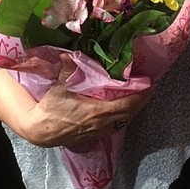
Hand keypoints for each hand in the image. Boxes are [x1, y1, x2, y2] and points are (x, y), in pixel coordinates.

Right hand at [0, 53, 151, 147]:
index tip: (150, 86)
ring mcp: (98, 131)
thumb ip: (67, 69)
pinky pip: (115, 126)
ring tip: (142, 98)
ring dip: (134, 110)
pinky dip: (124, 117)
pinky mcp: (94, 135)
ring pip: (123, 121)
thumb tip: (68, 53)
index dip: (141, 96)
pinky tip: (125, 110)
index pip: (126, 105)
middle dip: (142, 102)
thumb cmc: (50, 109)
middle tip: (150, 89)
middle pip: (129, 114)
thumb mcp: (58, 87)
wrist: (39, 131)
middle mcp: (101, 123)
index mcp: (96, 111)